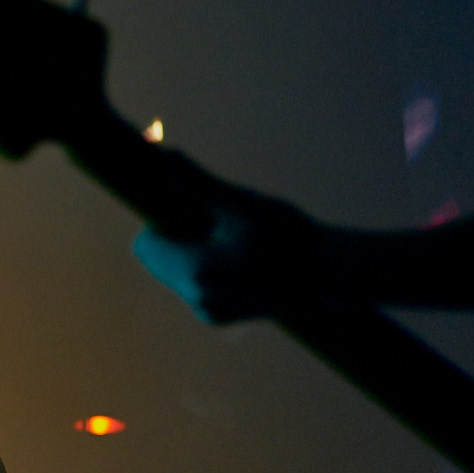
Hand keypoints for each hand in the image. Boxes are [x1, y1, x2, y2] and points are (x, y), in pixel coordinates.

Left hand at [131, 182, 320, 323]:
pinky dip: (208, 269)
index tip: (193, 208)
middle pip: (158, 261)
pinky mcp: (220, 317)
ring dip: (192, 252)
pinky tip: (240, 258)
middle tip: (216, 222)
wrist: (328, 275)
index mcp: (195, 270)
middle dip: (177, 236)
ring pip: (177, 273)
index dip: (163, 220)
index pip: (145, 245)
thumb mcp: (241, 203)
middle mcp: (196, 297)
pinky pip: (196, 286)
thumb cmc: (287, 234)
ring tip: (232, 240)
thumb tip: (165, 155)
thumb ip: (197, 182)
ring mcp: (208, 311)